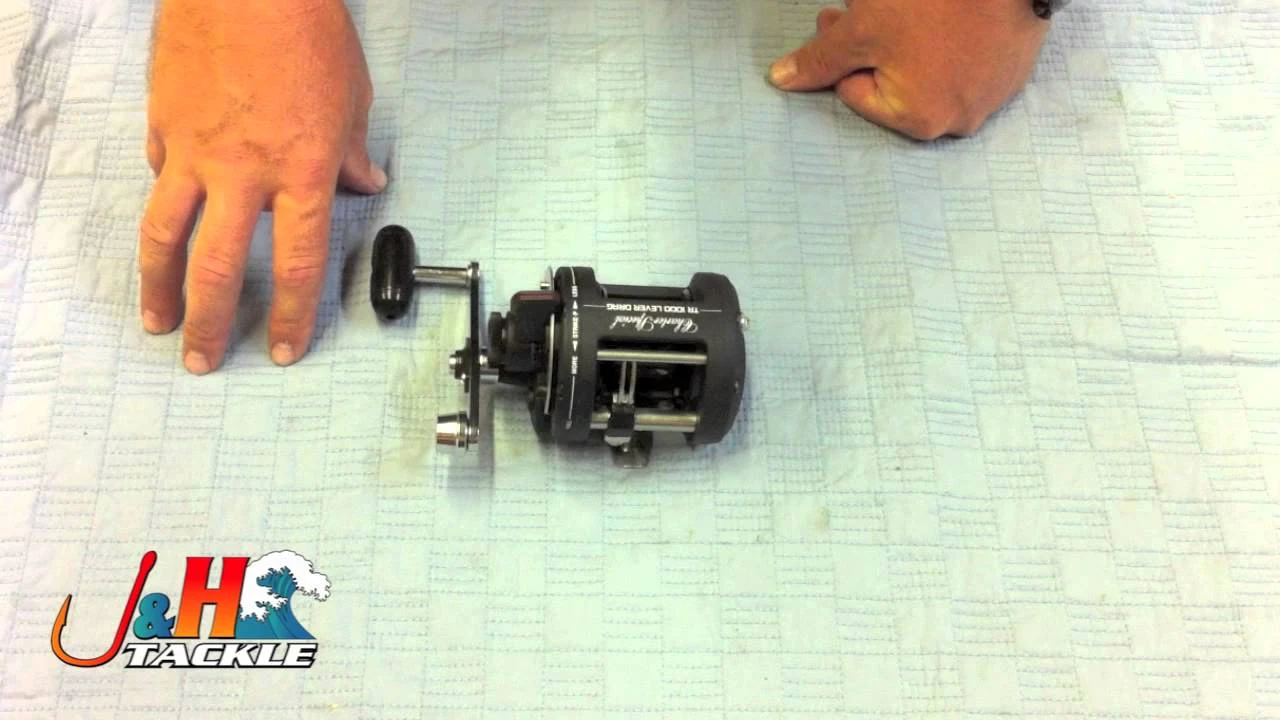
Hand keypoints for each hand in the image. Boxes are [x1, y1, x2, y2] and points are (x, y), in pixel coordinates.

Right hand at [139, 0, 385, 373]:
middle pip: (217, 267)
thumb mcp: (353, 97)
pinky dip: (165, 201)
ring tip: (158, 321)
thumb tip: (367, 180)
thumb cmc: (306, 29)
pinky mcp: (163, 124)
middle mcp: (244, 172)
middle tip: (203, 359)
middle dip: (209, 323)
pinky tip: (164, 224)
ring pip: (164, 235)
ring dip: (158, 286)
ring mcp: (195, 149)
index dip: (287, 316)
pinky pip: (160, 175)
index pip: (295, 264)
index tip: (280, 349)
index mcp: (303, 171)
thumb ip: (354, 151)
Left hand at [768, 0, 1048, 139]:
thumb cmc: (933, 3)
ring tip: (907, 10)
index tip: (835, 16)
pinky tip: (944, 15)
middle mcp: (957, 121)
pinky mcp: (1013, 70)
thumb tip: (781, 80)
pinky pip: (967, 63)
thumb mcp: (863, 28)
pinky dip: (948, 43)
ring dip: (907, 45)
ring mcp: (991, 97)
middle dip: (870, 48)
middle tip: (862, 9)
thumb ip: (820, 59)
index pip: (853, 90)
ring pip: (929, 73)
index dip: (838, 51)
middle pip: (892, 85)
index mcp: (917, 120)